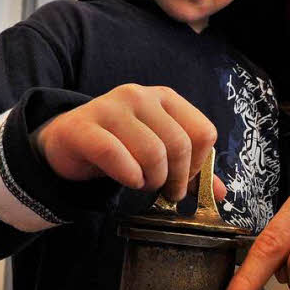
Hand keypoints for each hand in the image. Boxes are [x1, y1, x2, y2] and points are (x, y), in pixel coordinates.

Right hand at [33, 84, 223, 201]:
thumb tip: (221, 193)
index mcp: (165, 98)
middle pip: (179, 145)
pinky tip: (127, 180)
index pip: (203, 133)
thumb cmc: (120, 147)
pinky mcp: (83, 127)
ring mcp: (110, 107)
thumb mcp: (158, 153)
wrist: (68, 143)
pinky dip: (128, 176)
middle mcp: (140, 96)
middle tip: (162, 190)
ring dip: (151, 179)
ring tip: (141, 183)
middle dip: (175, 177)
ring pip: (152, 152)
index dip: (197, 164)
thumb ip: (190, 170)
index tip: (182, 179)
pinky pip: (115, 155)